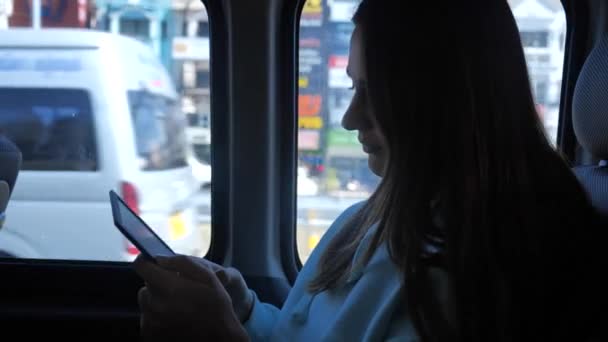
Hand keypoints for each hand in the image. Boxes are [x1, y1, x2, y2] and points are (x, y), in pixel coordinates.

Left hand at [134, 255, 248, 340]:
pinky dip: (157, 315)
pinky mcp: (150, 334)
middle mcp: (155, 305)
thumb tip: (159, 258)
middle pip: (145, 285)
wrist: (219, 337)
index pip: (141, 267)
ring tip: (177, 305)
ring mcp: (151, 322)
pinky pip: (147, 317)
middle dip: (158, 283)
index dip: (146, 260)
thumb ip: (182, 263)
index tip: (152, 260)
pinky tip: (174, 317)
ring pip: (146, 301)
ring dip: (157, 299)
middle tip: (177, 289)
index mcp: (168, 287)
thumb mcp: (208, 277)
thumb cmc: (216, 306)